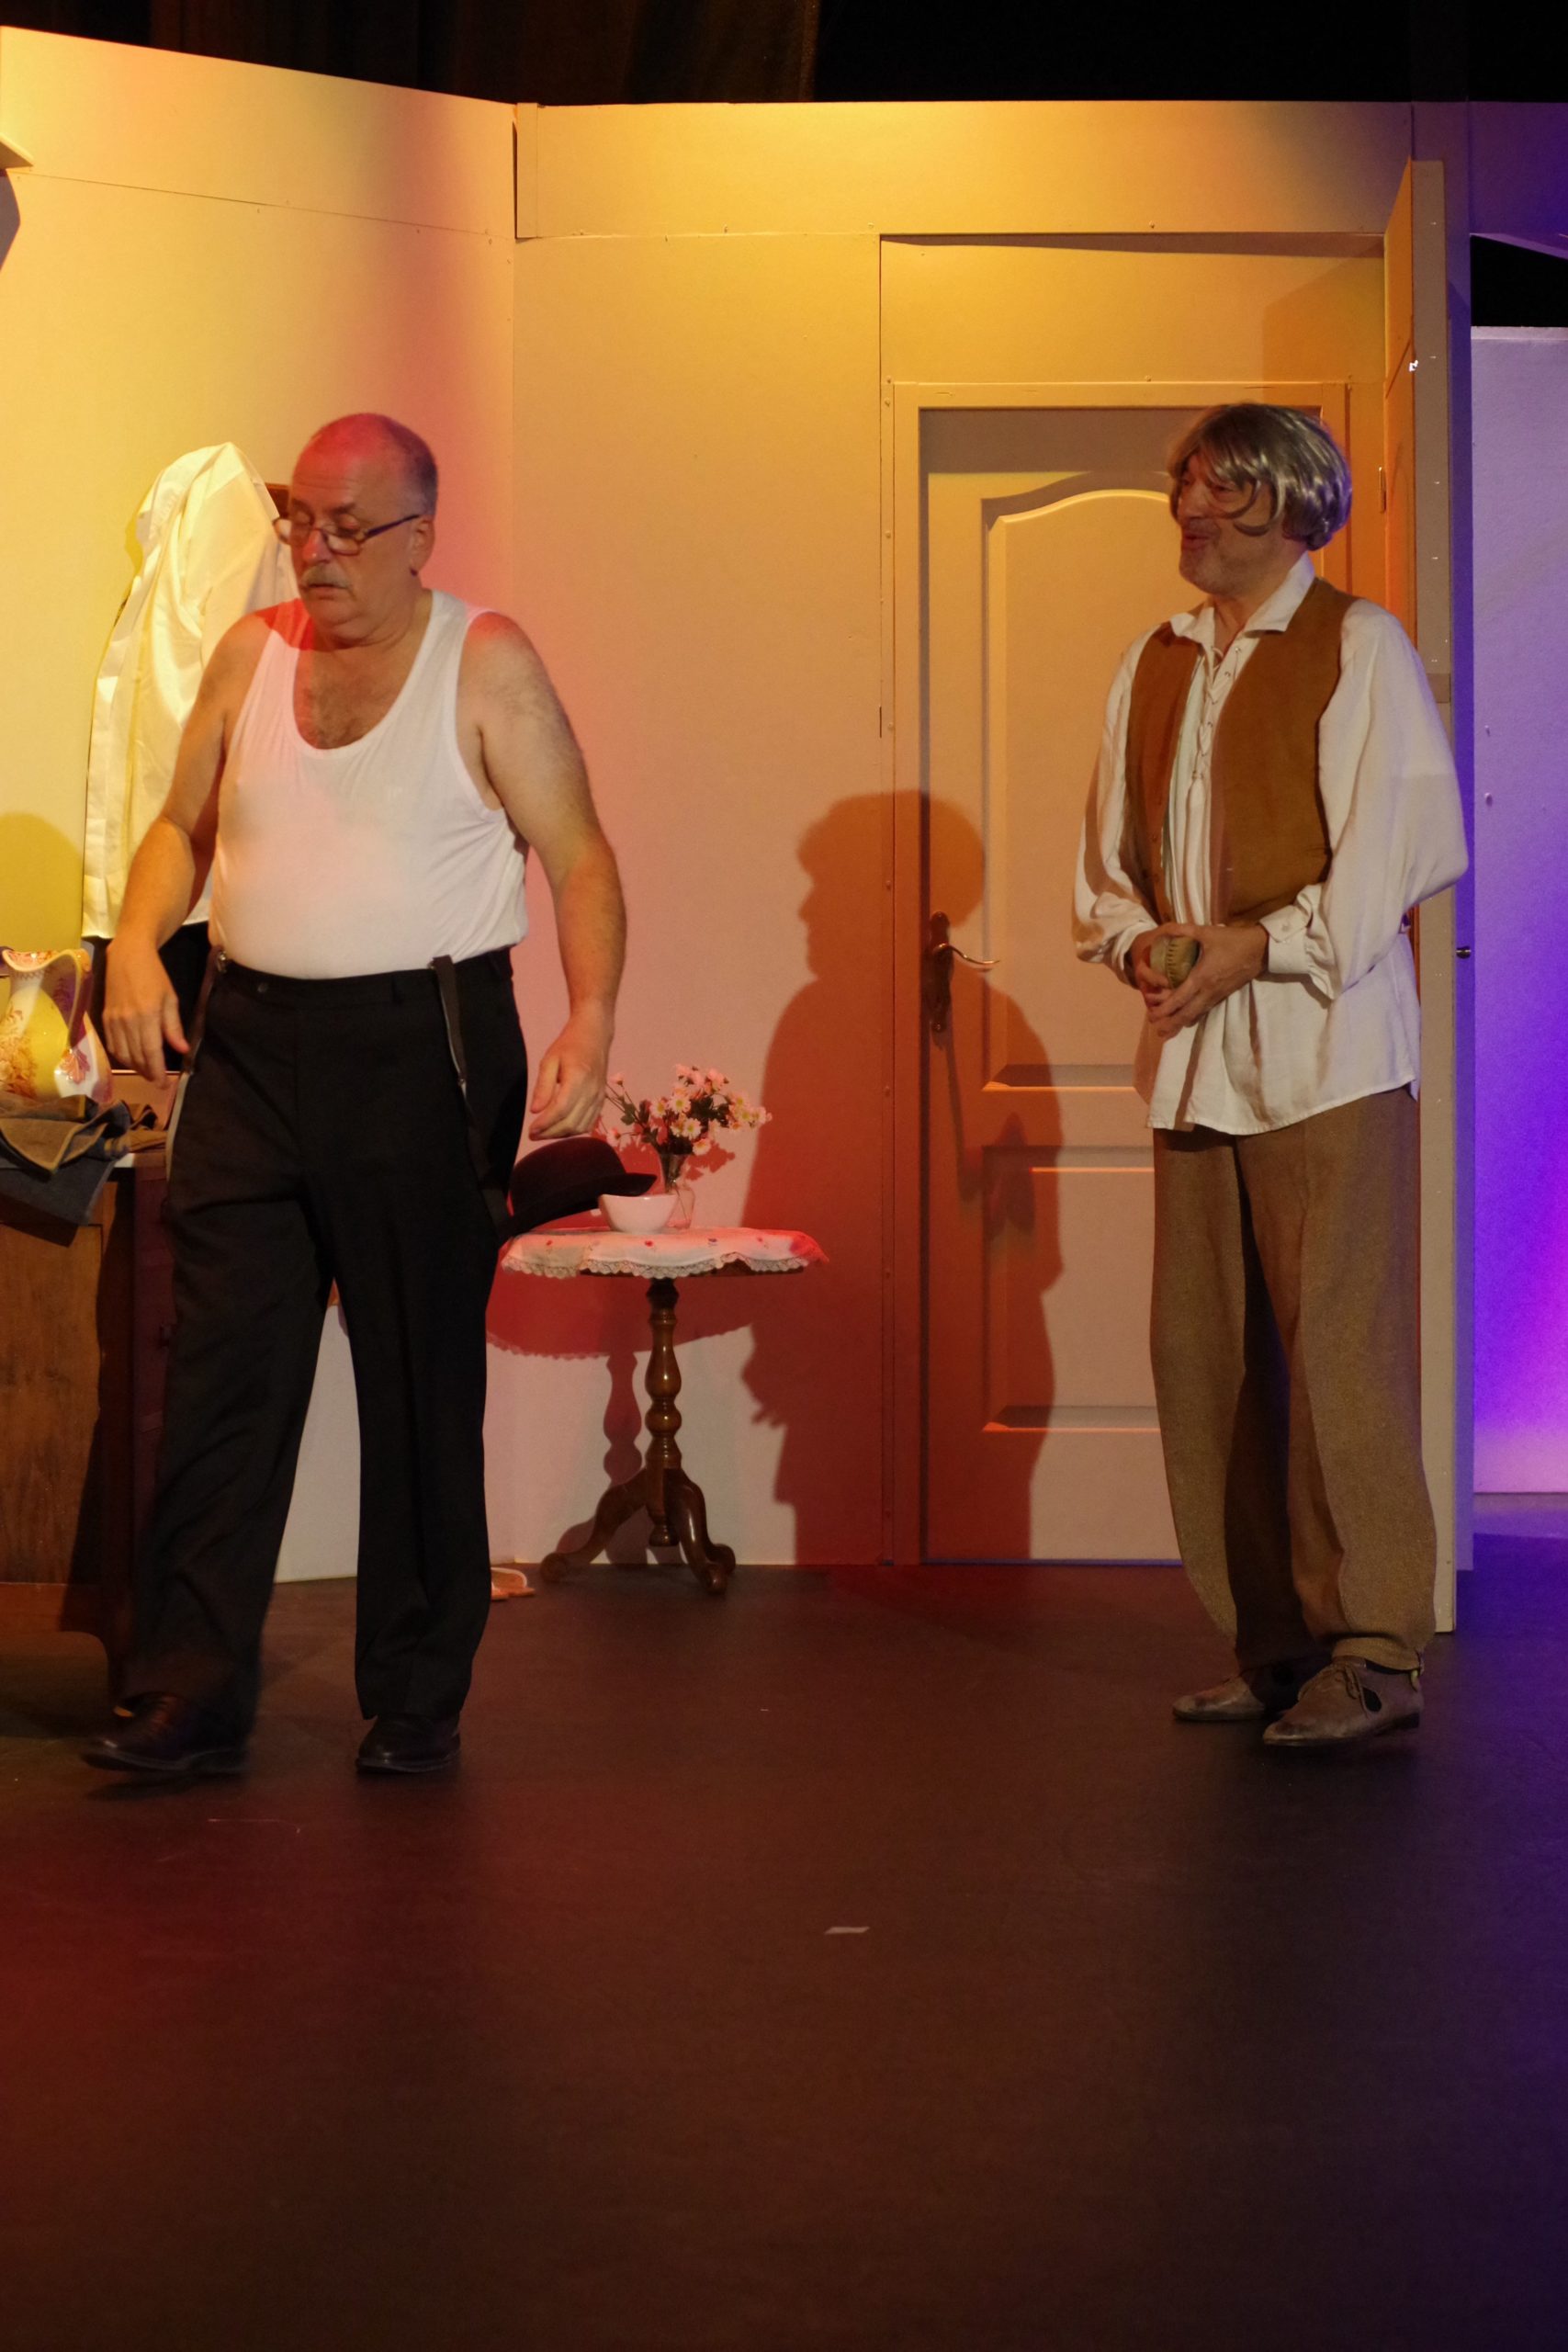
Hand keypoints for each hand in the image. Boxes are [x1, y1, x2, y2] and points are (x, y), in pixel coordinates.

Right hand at [103, 935, 188, 1076]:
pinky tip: (131, 1058)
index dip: (158, 1072)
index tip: (165, 1085)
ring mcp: (113, 1020)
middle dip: (147, 1073)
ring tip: (147, 1071)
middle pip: (136, 1057)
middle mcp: (127, 1022)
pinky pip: (112, 1044)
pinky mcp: (104, 1017)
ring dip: (134, 1067)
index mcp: (147, 1017)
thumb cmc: (154, 976)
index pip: (151, 1053)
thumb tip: (182, 1050)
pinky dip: (121, 1056)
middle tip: (158, 1080)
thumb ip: (174, 1027)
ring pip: (122, 1054)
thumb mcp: (170, 999)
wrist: (127, 955)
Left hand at [528, 1010, 610, 1138]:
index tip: (531, 1130)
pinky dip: (574, 1130)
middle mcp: (591, 1092)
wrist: (595, 1035)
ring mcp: (599, 1098)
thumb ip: (543, 1086)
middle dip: (550, 1133)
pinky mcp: (602, 1101)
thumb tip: (535, 1111)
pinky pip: (589, 1123)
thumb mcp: (549, 1060)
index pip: (560, 1110)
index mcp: (578, 1079)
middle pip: (571, 1123)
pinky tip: (560, 1128)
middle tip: (533, 1135)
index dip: (545, 1124)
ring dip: (561, 1134)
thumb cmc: (569, 1045)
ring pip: (581, 1127)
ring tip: (544, 1133)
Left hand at [1137, 922, 1267, 1040]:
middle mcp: (1208, 991)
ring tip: (1165, 1031)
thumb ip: (1183, 930)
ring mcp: (1216, 996)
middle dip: (1170, 1023)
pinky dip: (1191, 1018)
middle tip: (1155, 1029)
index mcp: (1202, 977)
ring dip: (1180, 1024)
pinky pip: (1203, 1011)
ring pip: (1195, 1015)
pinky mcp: (1222, 996)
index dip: (1165, 1009)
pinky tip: (1184, 1021)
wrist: (1260, 950)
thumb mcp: (1207, 932)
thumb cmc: (1233, 941)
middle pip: (1186, 1014)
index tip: (1152, 1015)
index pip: (1180, 999)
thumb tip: (1163, 930)